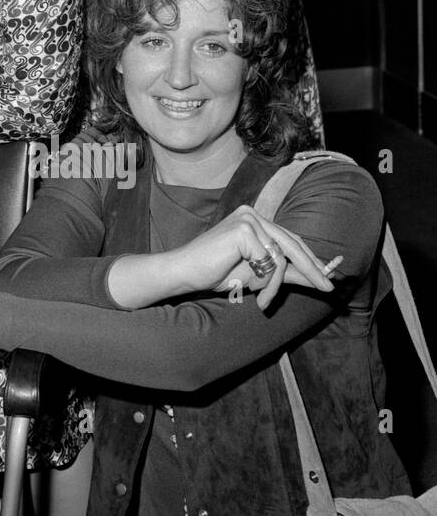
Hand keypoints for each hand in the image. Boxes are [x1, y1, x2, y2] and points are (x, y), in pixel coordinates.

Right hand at [170, 205, 340, 311]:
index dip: (311, 259)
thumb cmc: (217, 272)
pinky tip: (254, 292)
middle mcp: (253, 214)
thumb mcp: (258, 273)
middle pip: (292, 245)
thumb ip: (287, 272)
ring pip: (281, 258)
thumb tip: (320, 276)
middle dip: (312, 270)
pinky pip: (270, 262)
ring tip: (263, 301)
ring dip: (275, 285)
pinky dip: (267, 282)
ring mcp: (248, 219)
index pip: (291, 239)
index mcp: (255, 219)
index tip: (329, 276)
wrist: (186, 273)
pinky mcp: (244, 229)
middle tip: (329, 288)